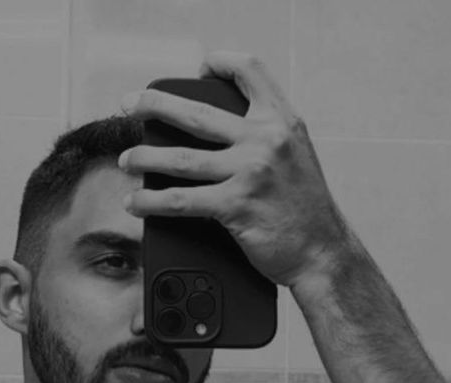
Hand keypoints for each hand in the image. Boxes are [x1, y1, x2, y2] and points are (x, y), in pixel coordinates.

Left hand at [117, 50, 349, 287]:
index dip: (219, 61)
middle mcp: (265, 140)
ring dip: (144, 157)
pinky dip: (152, 201)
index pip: (248, 69)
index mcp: (282, 121)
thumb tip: (225, 128)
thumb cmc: (306, 210)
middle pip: (196, 111)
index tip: (197, 70)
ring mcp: (250, 172)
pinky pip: (182, 200)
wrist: (323, 253)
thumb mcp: (297, 156)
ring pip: (181, 157)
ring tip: (126, 160)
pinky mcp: (236, 206)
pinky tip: (137, 203)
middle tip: (129, 105)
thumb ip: (267, 136)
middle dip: (153, 104)